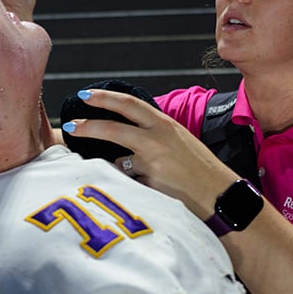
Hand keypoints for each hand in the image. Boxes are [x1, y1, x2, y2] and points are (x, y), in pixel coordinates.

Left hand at [62, 89, 236, 219]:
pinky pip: (128, 184)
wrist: (222, 197)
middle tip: (70, 126)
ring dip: (112, 167)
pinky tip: (141, 193)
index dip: (104, 98)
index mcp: (165, 125)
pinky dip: (128, 187)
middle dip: (87, 126)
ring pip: (116, 161)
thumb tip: (125, 130)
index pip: (129, 104)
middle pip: (112, 128)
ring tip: (119, 173)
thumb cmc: (200, 169)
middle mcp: (157, 140)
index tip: (85, 95)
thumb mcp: (180, 141)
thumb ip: (154, 133)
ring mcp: (152, 164)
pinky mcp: (149, 186)